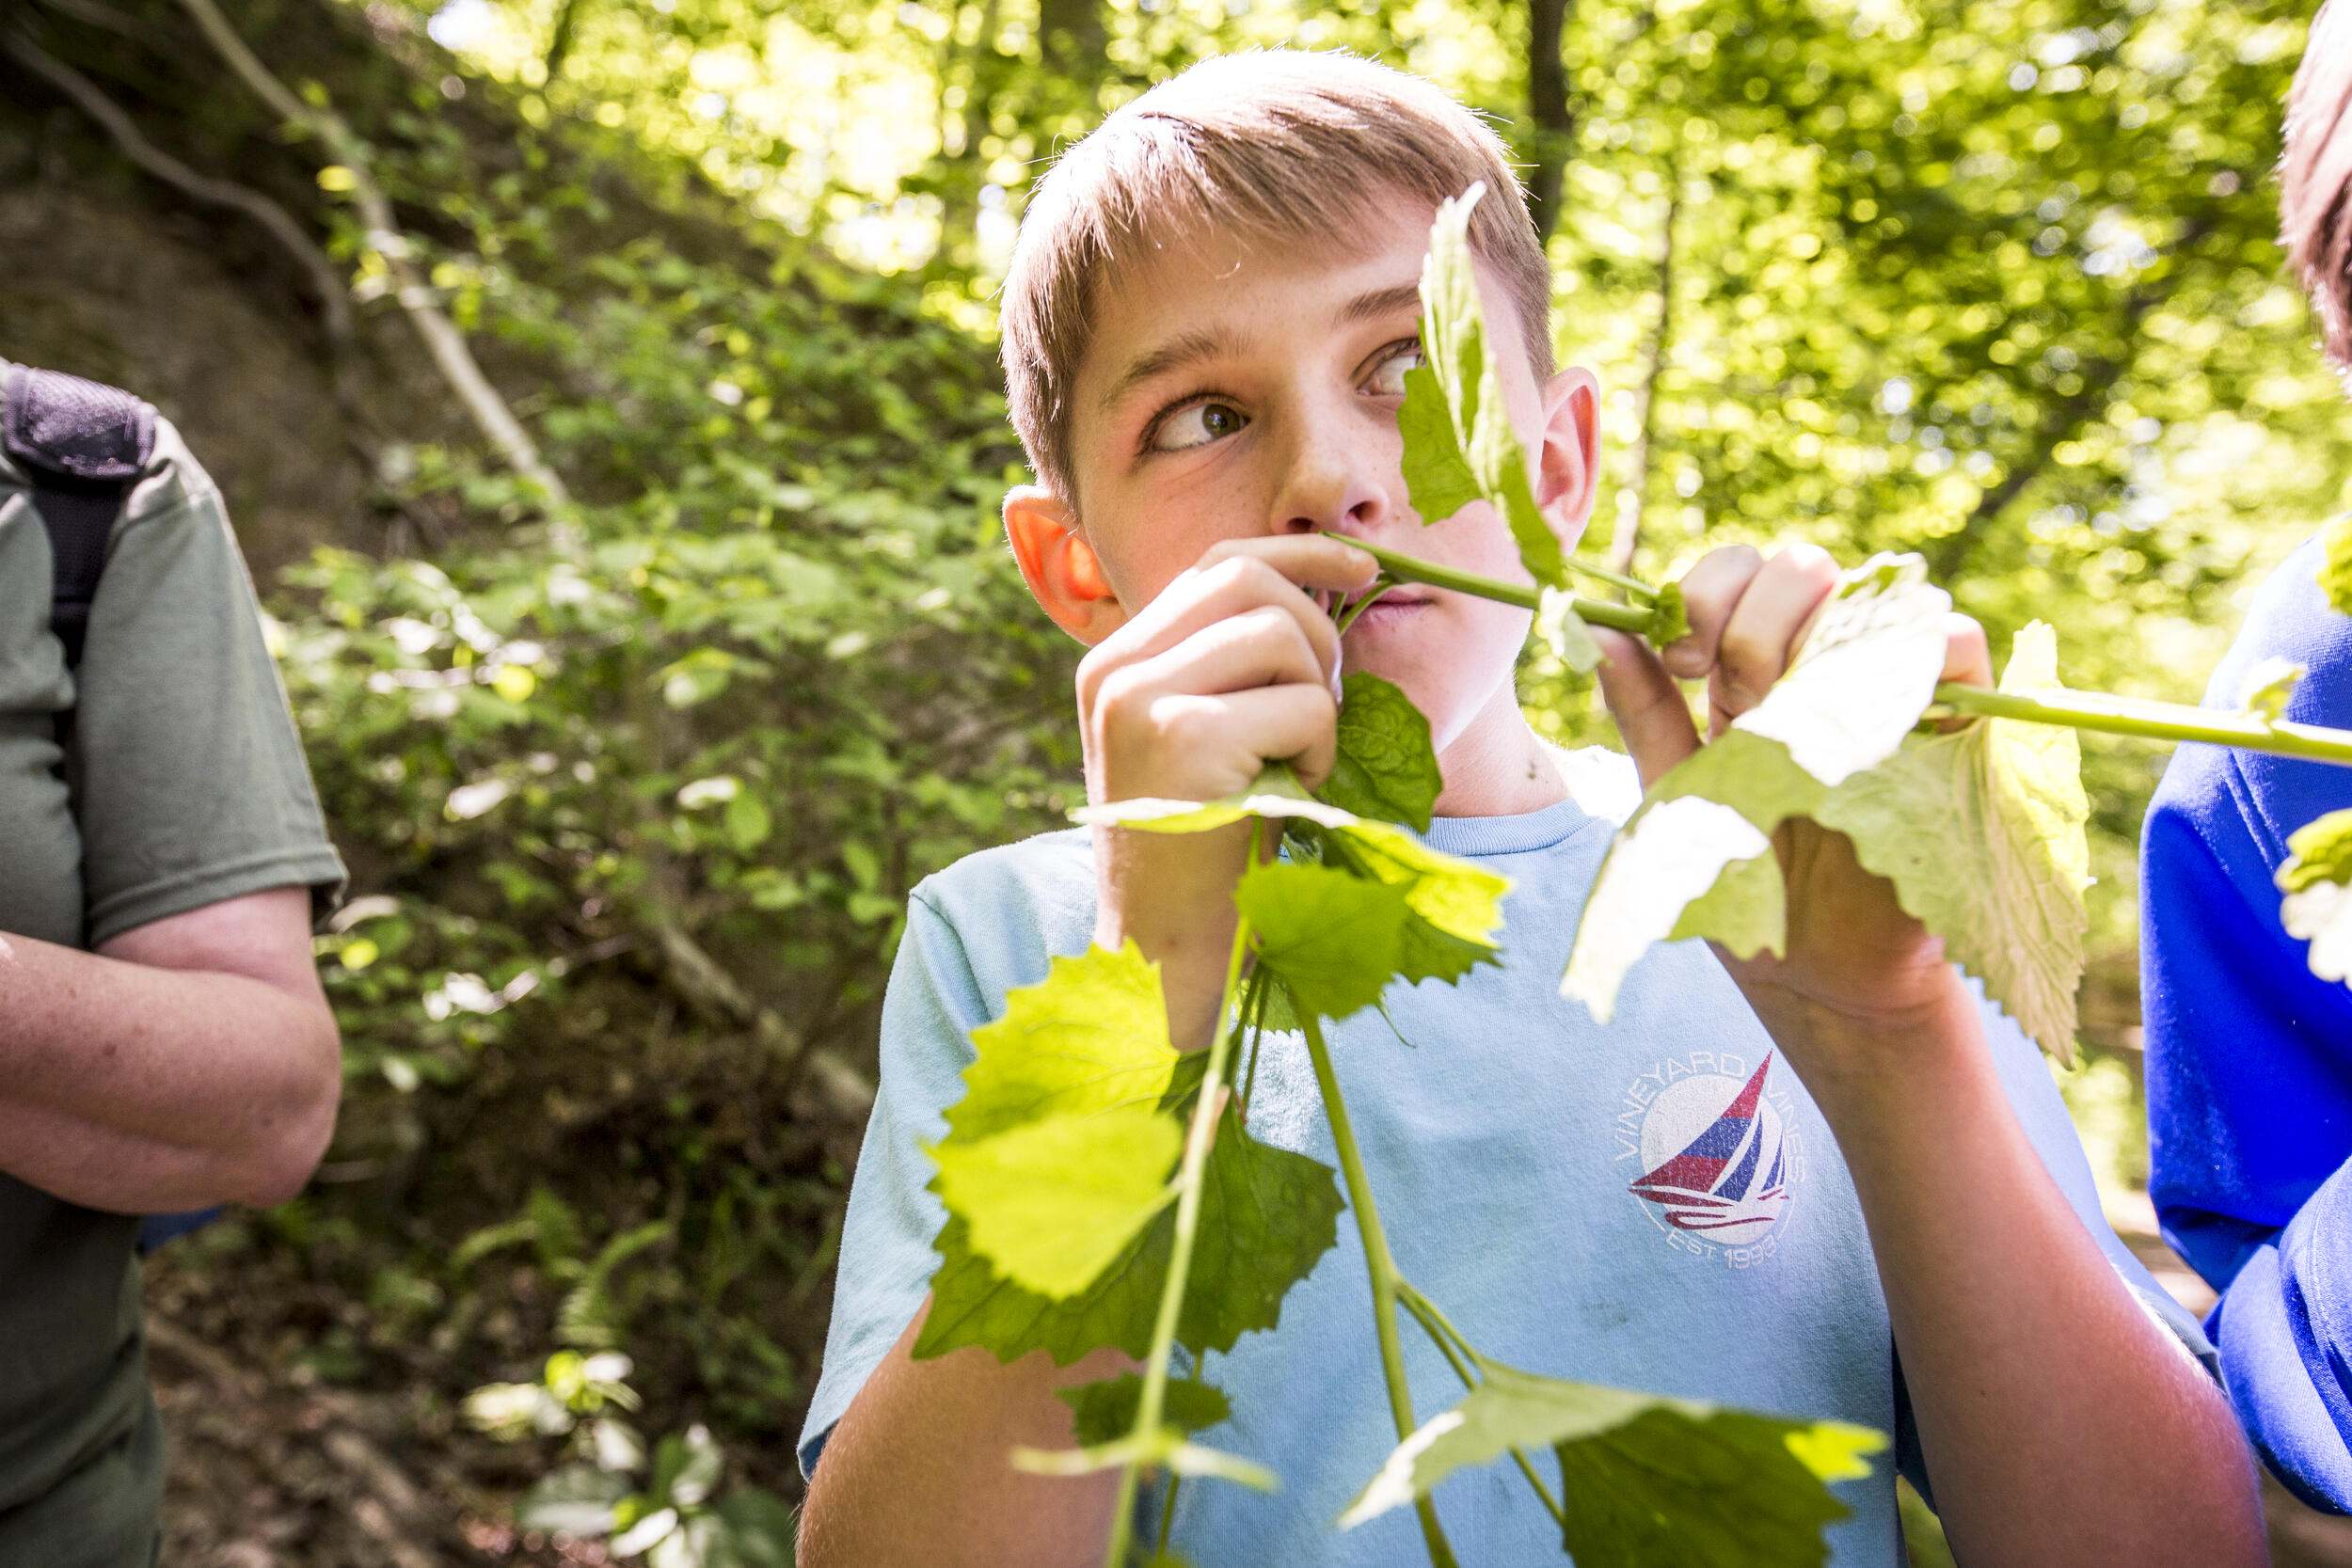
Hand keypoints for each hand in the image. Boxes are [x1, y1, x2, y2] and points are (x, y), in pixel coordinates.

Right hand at [1075, 533, 1376, 1045]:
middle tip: (1325, 705)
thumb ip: (1228, 667)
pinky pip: (1301, 704)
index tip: (1361, 567)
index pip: (1214, 562)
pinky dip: (1321, 748)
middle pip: (1247, 578)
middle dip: (1315, 629)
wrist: (1163, 955)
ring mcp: (1141, 698)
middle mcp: (1114, 669)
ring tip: (1297, 764)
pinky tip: (1292, 794)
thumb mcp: (1203, 741)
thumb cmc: (1203, 853)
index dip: (1297, 552)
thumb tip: (1319, 586)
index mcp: (1113, 663)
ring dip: (1318, 700)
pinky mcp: (1184, 738)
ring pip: (1280, 634)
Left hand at [1591, 543, 1994, 1091]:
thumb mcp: (1676, 791)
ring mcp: (1888, 688)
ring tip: (1786, 710)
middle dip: (1748, 612)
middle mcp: (1821, 665)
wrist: (1813, 978)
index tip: (1678, 663)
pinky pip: (1953, 641)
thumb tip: (1594, 627)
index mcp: (1751, 672)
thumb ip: (1641, 709)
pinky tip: (1851, 707)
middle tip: (1720, 684)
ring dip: (1815, 634)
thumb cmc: (1741, 885)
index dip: (1702, 594)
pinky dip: (1906, 650)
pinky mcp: (1953, 722)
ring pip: (1872, 590)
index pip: (1736, 574)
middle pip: (1800, 564)